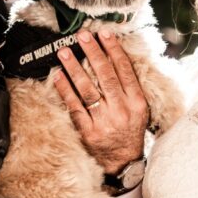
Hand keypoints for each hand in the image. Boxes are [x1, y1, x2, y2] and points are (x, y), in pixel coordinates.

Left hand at [53, 29, 148, 173]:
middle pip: (106, 76)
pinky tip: (58, 76)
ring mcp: (104, 122)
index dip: (113, 50)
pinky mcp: (88, 132)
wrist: (124, 163)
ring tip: (65, 52)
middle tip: (82, 36)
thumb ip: (130, 87)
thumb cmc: (130, 131)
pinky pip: (75, 107)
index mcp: (137, 102)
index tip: (103, 33)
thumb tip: (114, 57)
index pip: (124, 70)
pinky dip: (66, 90)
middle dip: (93, 52)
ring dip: (75, 68)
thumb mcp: (139, 109)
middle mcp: (121, 111)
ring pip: (88, 90)